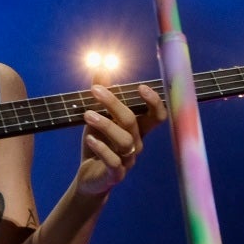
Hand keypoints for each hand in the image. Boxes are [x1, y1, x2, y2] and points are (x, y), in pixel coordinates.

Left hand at [77, 83, 165, 197]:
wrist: (90, 177)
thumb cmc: (98, 143)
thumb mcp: (97, 116)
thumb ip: (102, 94)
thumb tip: (102, 66)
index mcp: (137, 129)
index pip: (156, 116)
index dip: (154, 102)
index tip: (141, 87)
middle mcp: (136, 143)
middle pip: (132, 121)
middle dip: (114, 103)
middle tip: (95, 90)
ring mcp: (128, 159)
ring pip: (124, 140)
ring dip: (106, 124)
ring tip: (87, 114)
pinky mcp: (116, 174)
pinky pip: (114, 161)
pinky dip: (101, 148)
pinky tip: (89, 137)